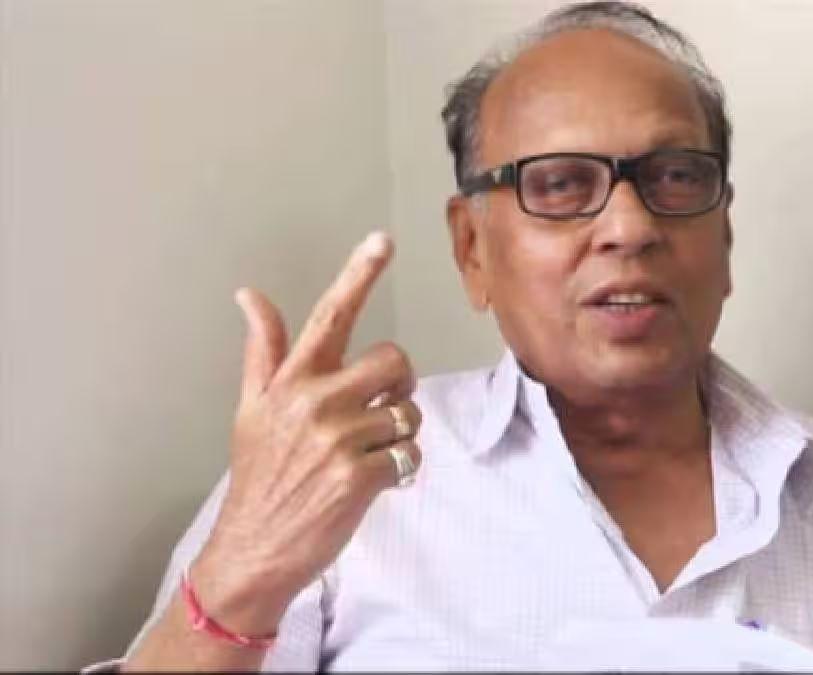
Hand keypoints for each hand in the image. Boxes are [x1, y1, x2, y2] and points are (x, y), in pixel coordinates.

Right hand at [189, 231, 420, 634]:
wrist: (254, 549)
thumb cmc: (259, 477)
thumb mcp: (251, 409)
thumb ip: (264, 351)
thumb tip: (248, 295)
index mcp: (290, 382)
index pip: (329, 316)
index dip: (358, 274)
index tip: (383, 239)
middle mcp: (314, 402)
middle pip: (393, 361)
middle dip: (398, 383)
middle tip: (380, 408)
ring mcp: (338, 439)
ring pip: (407, 412)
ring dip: (399, 434)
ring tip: (366, 453)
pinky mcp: (360, 477)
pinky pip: (411, 454)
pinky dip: (402, 468)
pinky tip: (374, 479)